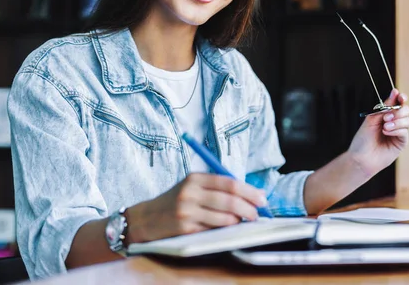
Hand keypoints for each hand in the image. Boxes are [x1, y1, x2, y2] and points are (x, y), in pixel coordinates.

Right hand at [124, 173, 267, 242]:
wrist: (146, 218)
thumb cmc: (176, 201)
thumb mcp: (193, 187)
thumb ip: (218, 187)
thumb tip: (253, 193)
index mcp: (195, 178)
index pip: (229, 182)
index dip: (249, 191)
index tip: (262, 198)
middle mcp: (190, 192)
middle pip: (229, 199)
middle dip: (249, 208)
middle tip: (258, 214)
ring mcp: (187, 211)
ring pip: (224, 217)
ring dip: (239, 220)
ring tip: (245, 220)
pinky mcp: (185, 228)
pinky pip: (213, 230)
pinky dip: (226, 229)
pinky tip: (230, 227)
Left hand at [347, 88, 408, 176]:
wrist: (361, 157)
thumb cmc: (363, 139)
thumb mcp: (371, 119)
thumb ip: (384, 107)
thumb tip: (394, 92)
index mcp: (385, 115)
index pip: (397, 103)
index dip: (401, 98)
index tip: (400, 96)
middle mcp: (394, 122)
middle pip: (406, 110)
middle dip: (398, 111)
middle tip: (386, 117)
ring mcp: (398, 132)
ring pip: (407, 120)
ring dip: (396, 121)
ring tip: (384, 127)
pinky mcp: (401, 142)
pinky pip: (405, 131)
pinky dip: (396, 130)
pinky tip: (386, 132)